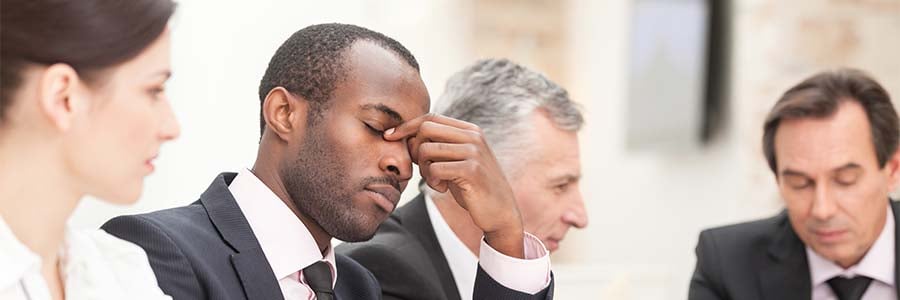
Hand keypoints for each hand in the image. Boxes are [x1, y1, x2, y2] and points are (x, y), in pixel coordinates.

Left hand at [385, 113, 524, 257]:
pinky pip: (435, 169)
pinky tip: (443, 189)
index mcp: (469, 130)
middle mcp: (473, 136)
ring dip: (424, 170)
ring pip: (426, 150)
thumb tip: (405, 137)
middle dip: (415, 149)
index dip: (406, 126)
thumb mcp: (456, 161)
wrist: (500, 211)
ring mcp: (474, 151)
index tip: (389, 136)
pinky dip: (432, 181)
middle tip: (422, 167)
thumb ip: (438, 146)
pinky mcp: (472, 170)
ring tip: (436, 181)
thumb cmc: (472, 187)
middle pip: (425, 129)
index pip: (430, 117)